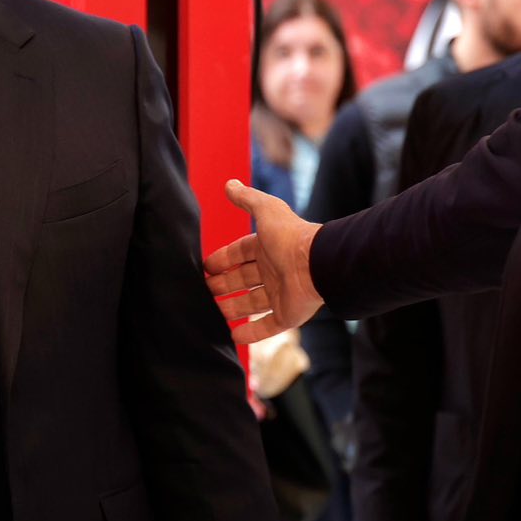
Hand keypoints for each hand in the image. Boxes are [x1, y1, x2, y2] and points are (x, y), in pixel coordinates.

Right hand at [202, 182, 323, 344]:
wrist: (317, 264)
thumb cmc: (291, 236)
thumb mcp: (266, 210)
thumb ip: (247, 199)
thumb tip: (229, 184)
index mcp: (268, 248)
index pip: (239, 254)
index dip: (222, 260)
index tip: (205, 268)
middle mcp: (273, 271)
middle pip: (242, 280)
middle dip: (223, 285)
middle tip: (203, 291)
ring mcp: (281, 294)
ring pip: (251, 304)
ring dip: (232, 309)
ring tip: (213, 313)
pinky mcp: (288, 315)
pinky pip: (267, 327)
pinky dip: (251, 333)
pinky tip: (233, 336)